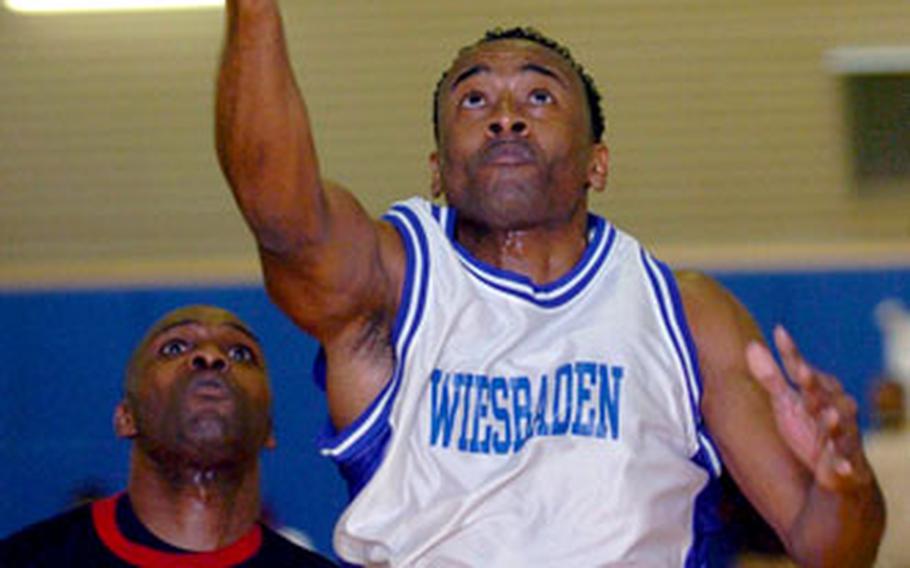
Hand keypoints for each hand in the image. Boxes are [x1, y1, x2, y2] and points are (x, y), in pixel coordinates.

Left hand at [746, 326, 872, 491]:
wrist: (841, 475)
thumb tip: (751, 344)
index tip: (779, 332)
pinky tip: (840, 468)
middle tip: (802, 371)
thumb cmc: (810, 432)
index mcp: (816, 393)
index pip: (802, 370)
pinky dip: (844, 466)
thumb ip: (772, 377)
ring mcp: (844, 438)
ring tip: (829, 416)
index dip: (791, 354)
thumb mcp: (788, 404)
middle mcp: (834, 410)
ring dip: (834, 422)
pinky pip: (848, 466)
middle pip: (824, 395)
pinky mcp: (849, 466)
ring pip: (842, 428)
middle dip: (814, 385)